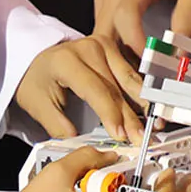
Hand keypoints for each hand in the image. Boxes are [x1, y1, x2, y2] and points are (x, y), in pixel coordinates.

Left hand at [18, 37, 145, 141]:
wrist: (36, 59)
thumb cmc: (37, 81)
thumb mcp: (38, 105)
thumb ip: (58, 126)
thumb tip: (80, 146)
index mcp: (67, 61)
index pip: (95, 90)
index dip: (110, 114)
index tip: (121, 136)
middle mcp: (88, 48)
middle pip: (116, 85)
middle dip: (131, 116)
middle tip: (141, 139)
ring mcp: (103, 45)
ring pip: (128, 78)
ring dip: (142, 103)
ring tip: (153, 125)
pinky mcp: (113, 48)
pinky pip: (130, 72)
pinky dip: (140, 92)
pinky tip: (149, 110)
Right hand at [93, 0, 190, 95]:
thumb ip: (189, 15)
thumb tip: (182, 53)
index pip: (127, 21)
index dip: (139, 49)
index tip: (156, 71)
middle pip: (105, 38)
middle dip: (122, 68)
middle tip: (145, 92)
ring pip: (100, 42)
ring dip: (116, 65)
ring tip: (138, 88)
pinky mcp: (106, 6)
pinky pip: (103, 36)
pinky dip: (114, 55)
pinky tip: (131, 71)